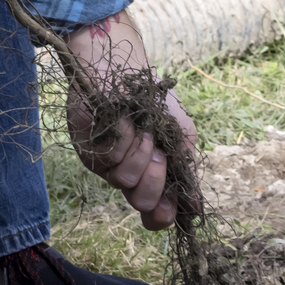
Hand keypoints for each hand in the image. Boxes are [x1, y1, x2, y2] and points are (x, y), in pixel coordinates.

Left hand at [66, 11, 200, 230]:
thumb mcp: (181, 135)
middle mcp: (129, 174)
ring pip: (125, 180)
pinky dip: (123, 139)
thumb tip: (196, 209)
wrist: (126, 69)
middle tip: (158, 154)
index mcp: (152, 175)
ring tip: (142, 129)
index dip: (162, 215)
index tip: (169, 209)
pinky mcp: (88, 150)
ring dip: (140, 152)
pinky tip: (124, 122)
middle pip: (142, 202)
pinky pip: (108, 159)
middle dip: (155, 179)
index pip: (155, 212)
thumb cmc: (155, 101)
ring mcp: (107, 164)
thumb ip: (187, 170)